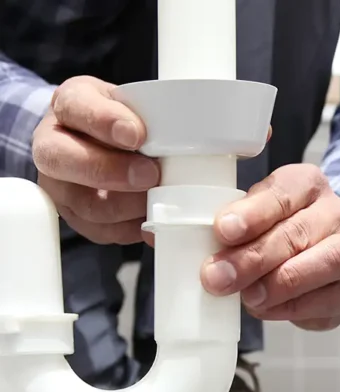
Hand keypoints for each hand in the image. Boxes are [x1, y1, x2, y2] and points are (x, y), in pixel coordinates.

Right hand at [32, 76, 160, 244]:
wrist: (105, 142)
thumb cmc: (122, 120)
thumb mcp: (133, 102)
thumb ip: (147, 114)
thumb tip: (176, 141)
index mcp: (68, 105)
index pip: (75, 107)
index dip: (104, 122)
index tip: (135, 134)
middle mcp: (52, 145)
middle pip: (62, 161)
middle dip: (110, 171)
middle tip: (149, 174)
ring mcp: (60, 185)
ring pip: (85, 204)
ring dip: (127, 206)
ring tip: (156, 199)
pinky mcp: (76, 217)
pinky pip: (101, 231)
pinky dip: (131, 228)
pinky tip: (152, 220)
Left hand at [201, 164, 339, 330]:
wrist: (323, 253)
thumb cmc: (278, 230)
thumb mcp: (253, 213)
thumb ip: (228, 224)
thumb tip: (184, 243)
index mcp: (308, 184)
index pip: (282, 193)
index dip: (252, 214)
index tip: (223, 231)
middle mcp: (336, 214)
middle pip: (299, 232)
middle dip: (255, 258)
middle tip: (218, 277)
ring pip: (326, 263)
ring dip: (280, 284)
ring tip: (248, 297)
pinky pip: (329, 300)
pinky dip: (294, 307)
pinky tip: (266, 309)